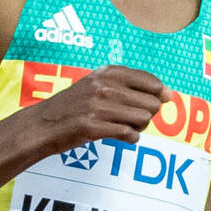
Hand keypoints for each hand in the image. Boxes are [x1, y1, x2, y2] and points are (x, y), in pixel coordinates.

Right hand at [31, 65, 171, 151]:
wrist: (42, 124)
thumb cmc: (73, 106)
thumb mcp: (96, 84)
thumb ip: (129, 85)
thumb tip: (168, 94)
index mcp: (107, 72)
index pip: (151, 82)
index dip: (158, 95)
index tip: (152, 103)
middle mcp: (104, 86)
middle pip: (152, 103)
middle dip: (148, 115)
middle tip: (133, 119)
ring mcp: (98, 106)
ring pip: (143, 119)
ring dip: (139, 127)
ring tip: (124, 127)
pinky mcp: (93, 126)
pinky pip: (129, 134)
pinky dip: (129, 138)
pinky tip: (120, 136)